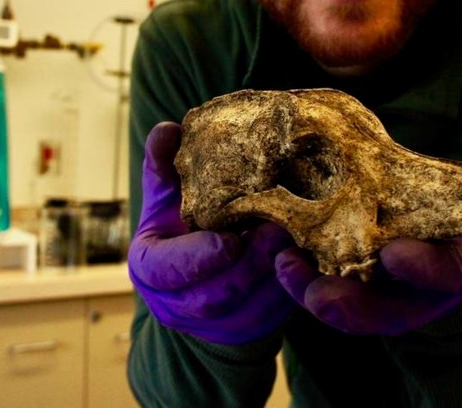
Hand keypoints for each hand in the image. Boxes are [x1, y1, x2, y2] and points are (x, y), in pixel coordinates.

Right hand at [127, 121, 296, 345]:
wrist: (202, 281)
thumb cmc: (184, 229)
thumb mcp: (168, 200)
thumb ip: (166, 168)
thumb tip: (167, 131)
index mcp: (151, 269)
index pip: (166, 270)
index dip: (198, 257)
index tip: (229, 240)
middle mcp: (177, 304)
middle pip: (214, 295)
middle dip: (250, 266)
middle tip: (281, 230)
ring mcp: (216, 325)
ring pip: (250, 309)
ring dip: (277, 278)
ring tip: (301, 242)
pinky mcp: (251, 331)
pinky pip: (276, 317)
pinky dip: (294, 290)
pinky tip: (311, 260)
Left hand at [274, 162, 461, 335]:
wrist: (446, 233)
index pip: (452, 274)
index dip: (425, 269)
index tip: (394, 255)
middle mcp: (427, 295)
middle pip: (391, 312)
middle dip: (353, 304)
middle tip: (319, 291)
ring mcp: (392, 300)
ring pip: (352, 312)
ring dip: (314, 294)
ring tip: (285, 268)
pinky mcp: (357, 291)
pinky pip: (329, 295)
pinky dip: (302, 282)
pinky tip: (278, 258)